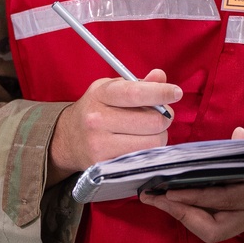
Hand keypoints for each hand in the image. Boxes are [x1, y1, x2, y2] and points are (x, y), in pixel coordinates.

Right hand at [47, 69, 181, 185]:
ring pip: (152, 143)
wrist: (67, 139)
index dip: (160, 93)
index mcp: (100, 94)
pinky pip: (143, 159)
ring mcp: (100, 144)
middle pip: (152, 121)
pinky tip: (137, 145)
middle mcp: (97, 119)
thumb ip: (138, 83)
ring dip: (158, 137)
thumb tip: (161, 76)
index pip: (135, 93)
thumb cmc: (96, 109)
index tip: (176, 92)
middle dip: (163, 118)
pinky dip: (148, 152)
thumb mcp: (111, 89)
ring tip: (146, 132)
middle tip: (158, 116)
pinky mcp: (105, 165)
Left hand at [139, 127, 243, 242]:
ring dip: (181, 217)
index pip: (225, 200)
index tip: (169, 191)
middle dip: (181, 215)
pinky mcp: (239, 220)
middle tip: (153, 196)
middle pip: (213, 229)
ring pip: (210, 231)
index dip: (196, 197)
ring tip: (154, 198)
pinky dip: (188, 214)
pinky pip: (210, 224)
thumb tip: (237, 134)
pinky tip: (169, 198)